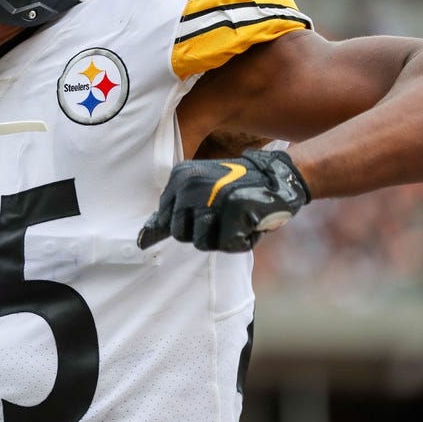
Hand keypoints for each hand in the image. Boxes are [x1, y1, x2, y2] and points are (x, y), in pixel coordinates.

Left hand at [138, 149, 310, 252]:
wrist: (280, 176)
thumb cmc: (237, 188)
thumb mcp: (200, 192)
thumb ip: (173, 214)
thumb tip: (142, 241)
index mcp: (180, 177)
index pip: (165, 220)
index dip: (188, 225)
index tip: (208, 213)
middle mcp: (192, 185)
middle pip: (181, 235)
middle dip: (204, 233)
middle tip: (224, 215)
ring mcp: (213, 197)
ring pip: (203, 244)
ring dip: (223, 238)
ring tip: (237, 217)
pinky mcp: (236, 210)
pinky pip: (230, 245)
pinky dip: (244, 240)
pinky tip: (251, 221)